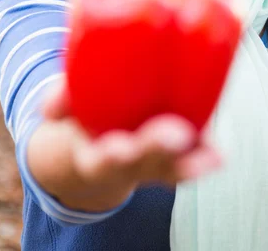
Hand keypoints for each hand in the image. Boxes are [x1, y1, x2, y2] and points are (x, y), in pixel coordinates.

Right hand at [28, 75, 222, 211]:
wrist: (99, 145)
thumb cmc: (85, 115)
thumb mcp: (67, 108)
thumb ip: (60, 100)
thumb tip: (47, 108)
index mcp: (96, 156)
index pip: (102, 162)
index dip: (111, 156)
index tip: (119, 148)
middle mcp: (129, 164)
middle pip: (144, 163)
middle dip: (158, 149)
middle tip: (177, 134)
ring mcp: (154, 162)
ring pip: (173, 166)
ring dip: (192, 161)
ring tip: (212, 154)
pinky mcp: (176, 153)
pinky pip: (192, 159)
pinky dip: (206, 156)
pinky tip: (219, 150)